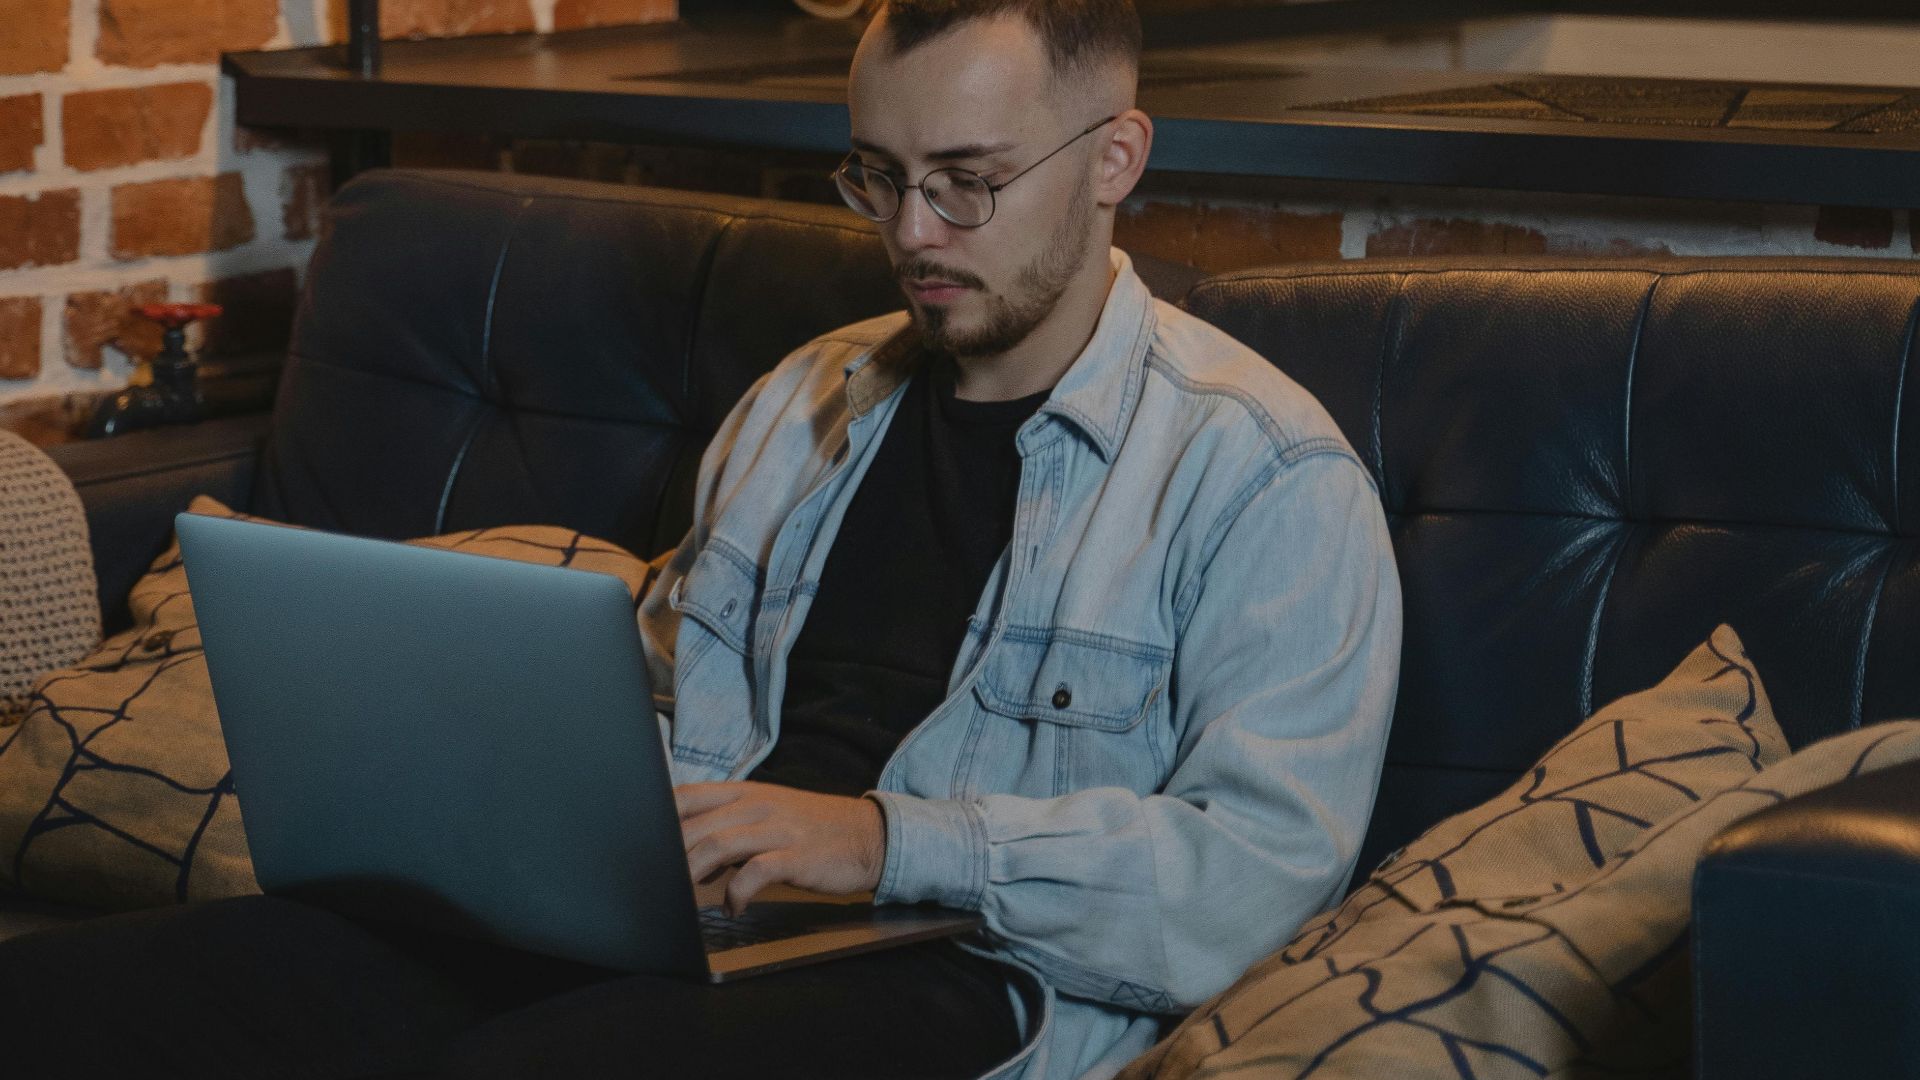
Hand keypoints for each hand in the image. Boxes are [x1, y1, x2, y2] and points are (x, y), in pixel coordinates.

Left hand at [675, 781, 885, 914]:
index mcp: (746, 794)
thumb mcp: (768, 816)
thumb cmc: (813, 829)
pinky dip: (737, 894)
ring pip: (717, 845)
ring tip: (683, 897)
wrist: (868, 835)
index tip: (641, 845)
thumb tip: (690, 857)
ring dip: (692, 873)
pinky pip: (755, 873)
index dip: (657, 818)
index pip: (688, 796)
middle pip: (695, 825)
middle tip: (655, 882)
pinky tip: (734, 908)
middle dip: (668, 856)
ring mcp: (776, 830)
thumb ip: (729, 829)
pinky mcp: (795, 856)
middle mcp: (757, 806)